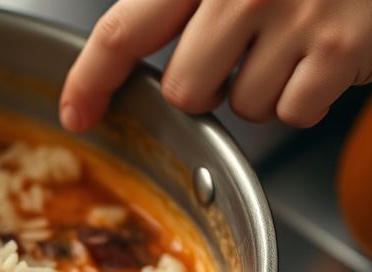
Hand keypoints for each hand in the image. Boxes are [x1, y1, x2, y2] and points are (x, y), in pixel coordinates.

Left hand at [59, 0, 371, 131]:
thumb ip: (173, 3)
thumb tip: (110, 56)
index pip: (121, 32)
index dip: (90, 82)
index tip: (76, 114)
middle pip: (182, 90)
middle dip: (204, 89)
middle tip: (238, 56)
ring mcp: (296, 15)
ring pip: (242, 107)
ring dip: (260, 91)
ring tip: (290, 45)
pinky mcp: (341, 48)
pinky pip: (294, 113)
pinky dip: (305, 99)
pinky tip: (319, 58)